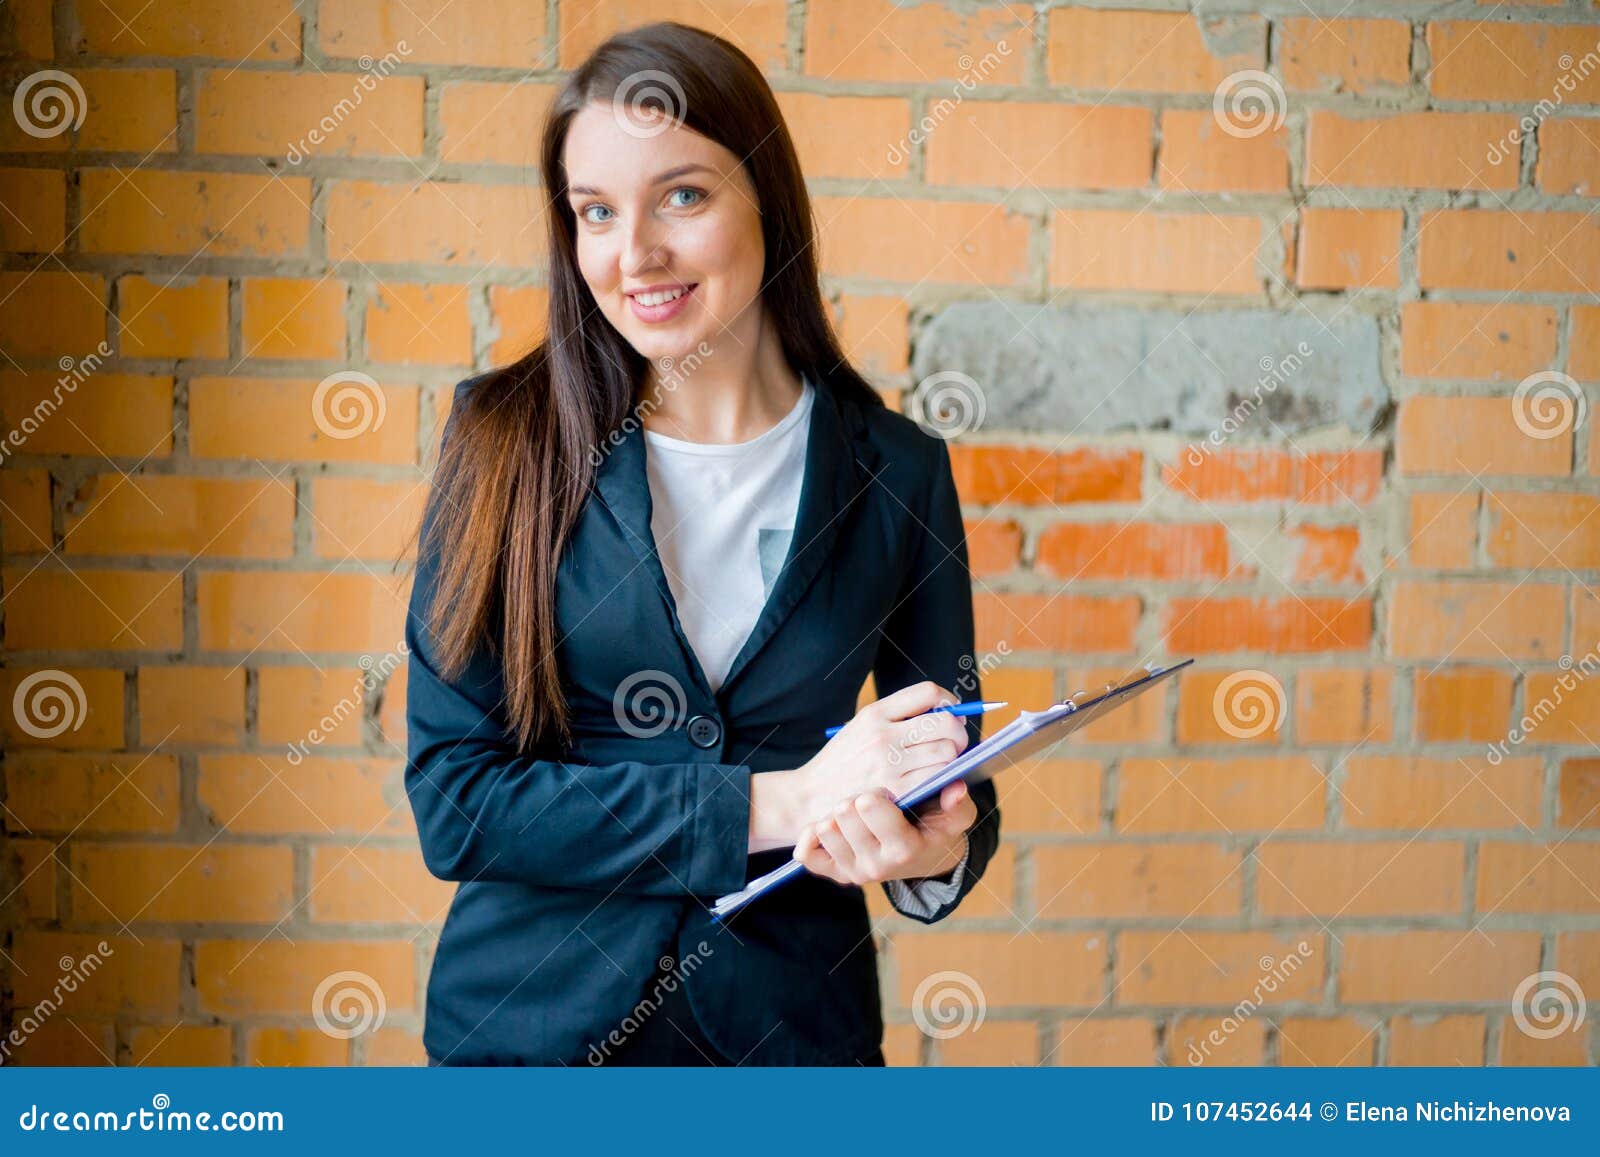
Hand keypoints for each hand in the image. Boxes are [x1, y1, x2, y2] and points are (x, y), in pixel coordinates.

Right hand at [792, 681, 969, 818]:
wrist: (809, 796)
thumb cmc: (841, 762)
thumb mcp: (859, 726)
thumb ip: (897, 716)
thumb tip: (947, 711)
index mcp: (874, 713)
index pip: (928, 692)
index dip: (948, 700)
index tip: (951, 710)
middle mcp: (882, 734)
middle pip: (945, 722)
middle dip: (958, 731)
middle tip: (955, 740)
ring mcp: (889, 763)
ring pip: (947, 752)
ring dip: (952, 757)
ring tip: (943, 761)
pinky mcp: (895, 791)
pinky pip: (937, 777)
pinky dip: (943, 777)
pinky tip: (934, 778)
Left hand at [795, 779, 976, 886]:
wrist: (924, 859)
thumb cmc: (937, 829)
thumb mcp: (956, 817)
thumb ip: (958, 803)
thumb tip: (955, 788)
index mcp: (904, 849)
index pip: (869, 808)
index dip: (875, 794)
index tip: (884, 794)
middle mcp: (876, 866)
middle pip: (843, 813)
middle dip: (855, 799)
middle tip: (868, 801)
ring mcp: (854, 872)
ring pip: (824, 828)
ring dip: (836, 814)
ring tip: (855, 814)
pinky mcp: (836, 874)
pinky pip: (807, 853)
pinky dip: (812, 835)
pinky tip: (831, 825)